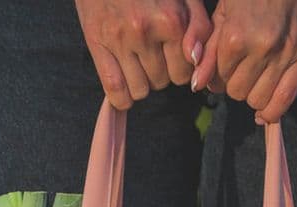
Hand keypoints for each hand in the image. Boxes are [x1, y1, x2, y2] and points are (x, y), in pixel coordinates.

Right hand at [75, 0, 213, 109]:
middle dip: (160, 73)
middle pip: (162, 83)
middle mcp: (146, 32)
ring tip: (137, 62)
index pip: (184, 74)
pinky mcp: (97, 44)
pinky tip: (124, 84)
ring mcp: (119, 40)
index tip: (171, 56)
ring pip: (140, 90)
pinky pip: (115, 90)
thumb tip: (196, 60)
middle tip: (152, 53)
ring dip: (141, 83)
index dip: (179, 69)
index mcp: (171, 20)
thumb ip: (200, 27)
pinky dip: (122, 97)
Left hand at [191, 0, 296, 123]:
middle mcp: (261, 47)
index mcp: (236, 35)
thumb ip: (209, 48)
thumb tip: (197, 85)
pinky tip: (266, 110)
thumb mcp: (226, 9)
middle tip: (242, 70)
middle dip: (236, 85)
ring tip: (256, 79)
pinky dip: (272, 112)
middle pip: (237, 93)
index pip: (219, 78)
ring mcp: (287, 54)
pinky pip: (286, 100)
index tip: (225, 67)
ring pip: (259, 100)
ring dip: (253, 94)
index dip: (219, 76)